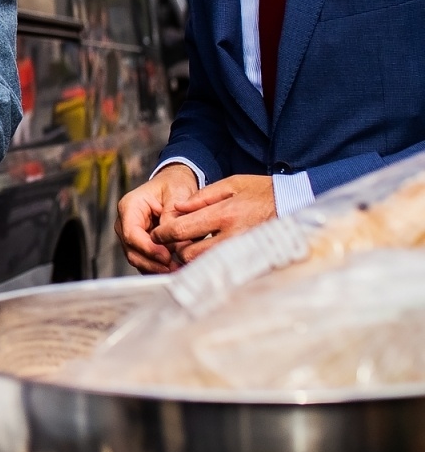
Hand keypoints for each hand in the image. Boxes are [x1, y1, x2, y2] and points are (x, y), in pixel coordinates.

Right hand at [117, 164, 198, 273]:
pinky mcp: (140, 245)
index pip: (131, 233)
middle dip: (153, 263)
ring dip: (156, 268)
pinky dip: (158, 268)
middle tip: (175, 269)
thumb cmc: (174, 185)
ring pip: (137, 259)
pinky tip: (174, 268)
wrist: (174, 184)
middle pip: (132, 251)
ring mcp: (131, 235)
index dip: (148, 249)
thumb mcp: (178, 193)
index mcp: (130, 206)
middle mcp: (125, 223)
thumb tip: (176, 244)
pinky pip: (145, 261)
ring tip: (178, 270)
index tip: (167, 257)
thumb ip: (174, 217)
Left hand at [150, 175, 277, 265]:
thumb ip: (203, 196)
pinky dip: (210, 264)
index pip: (181, 230)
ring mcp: (242, 251)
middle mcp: (231, 236)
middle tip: (172, 245)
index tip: (156, 235)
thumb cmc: (263, 191)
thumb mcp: (233, 184)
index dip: (163, 235)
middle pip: (188, 253)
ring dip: (191, 259)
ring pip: (204, 264)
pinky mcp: (250, 259)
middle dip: (176, 250)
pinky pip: (222, 267)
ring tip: (188, 250)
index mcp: (223, 214)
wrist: (296, 204)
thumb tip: (178, 208)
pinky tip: (207, 257)